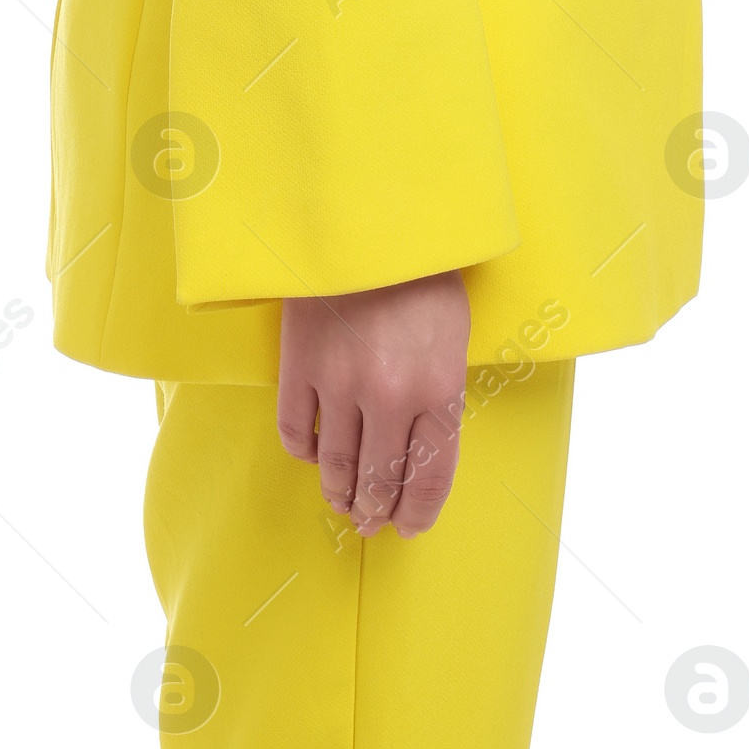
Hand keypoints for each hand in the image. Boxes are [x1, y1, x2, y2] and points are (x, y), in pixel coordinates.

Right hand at [278, 270, 470, 537]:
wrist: (370, 221)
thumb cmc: (423, 276)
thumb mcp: (453, 338)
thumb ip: (440, 397)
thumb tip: (421, 453)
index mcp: (439, 389)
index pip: (430, 478)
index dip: (418, 512)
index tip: (408, 527)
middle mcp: (391, 397)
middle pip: (381, 481)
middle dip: (377, 511)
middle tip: (370, 522)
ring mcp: (340, 383)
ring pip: (336, 466)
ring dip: (340, 493)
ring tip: (342, 501)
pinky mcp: (299, 365)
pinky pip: (296, 431)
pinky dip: (304, 453)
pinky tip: (312, 456)